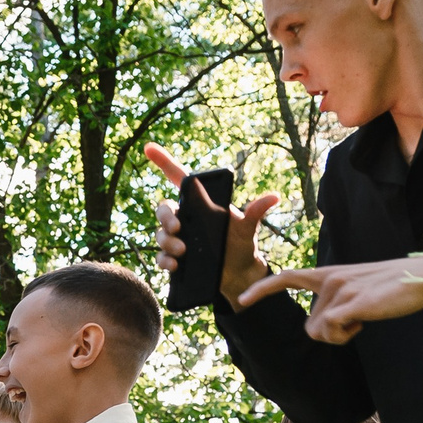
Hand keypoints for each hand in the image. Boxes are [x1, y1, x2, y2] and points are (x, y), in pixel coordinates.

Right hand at [145, 143, 282, 308]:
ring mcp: (178, 239)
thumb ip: (255, 213)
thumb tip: (274, 197)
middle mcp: (186, 218)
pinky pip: (160, 256)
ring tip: (183, 251)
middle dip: (166, 217)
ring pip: (160, 233)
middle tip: (177, 228)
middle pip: (164, 209)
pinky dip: (164, 260)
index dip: (163, 161)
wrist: (238, 274)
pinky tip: (174, 265)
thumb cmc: (242, 245)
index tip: (149, 147)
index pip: (179, 178)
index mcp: (200, 204)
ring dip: (166, 241)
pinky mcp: (174, 258)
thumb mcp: (249, 228)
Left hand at [236, 253, 422, 343]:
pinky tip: (362, 324)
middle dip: (330, 333)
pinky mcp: (351, 303)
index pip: (288, 278)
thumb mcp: (358, 292)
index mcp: (329, 274)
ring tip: (362, 320)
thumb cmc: (392, 289)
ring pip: (318, 332)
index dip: (263, 290)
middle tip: (357, 322)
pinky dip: (344, 336)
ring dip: (339, 336)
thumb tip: (320, 327)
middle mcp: (330, 280)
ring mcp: (339, 290)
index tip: (241, 300)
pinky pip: (330, 332)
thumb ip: (336, 304)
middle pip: (310, 325)